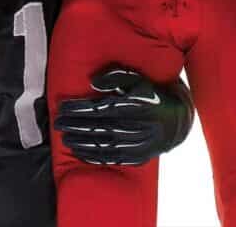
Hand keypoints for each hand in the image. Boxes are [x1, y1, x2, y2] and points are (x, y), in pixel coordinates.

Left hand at [53, 67, 194, 165]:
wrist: (178, 122)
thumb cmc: (153, 95)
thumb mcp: (139, 79)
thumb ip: (116, 76)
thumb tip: (93, 83)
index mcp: (134, 105)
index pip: (98, 109)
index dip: (78, 109)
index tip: (62, 107)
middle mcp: (135, 126)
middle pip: (97, 127)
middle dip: (74, 124)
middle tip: (57, 122)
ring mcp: (136, 144)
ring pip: (101, 144)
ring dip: (79, 141)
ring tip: (64, 137)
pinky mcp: (136, 157)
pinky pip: (110, 158)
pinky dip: (92, 156)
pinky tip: (78, 151)